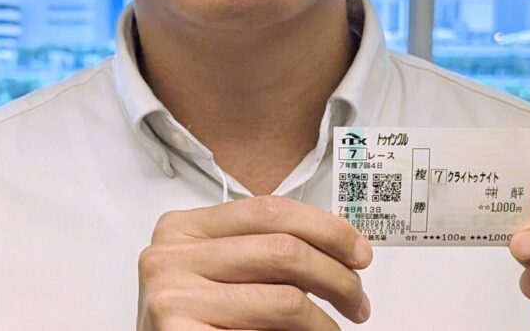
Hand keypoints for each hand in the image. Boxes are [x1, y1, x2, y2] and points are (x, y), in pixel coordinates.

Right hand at [138, 195, 372, 329]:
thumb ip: (260, 252)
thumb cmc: (194, 321)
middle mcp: (170, 257)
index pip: (269, 209)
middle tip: (358, 302)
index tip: (359, 253)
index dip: (326, 228)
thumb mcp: (217, 271)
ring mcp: (172, 299)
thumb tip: (340, 249)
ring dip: (324, 322)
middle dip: (337, 277)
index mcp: (181, 228)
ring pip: (285, 300)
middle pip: (283, 250)